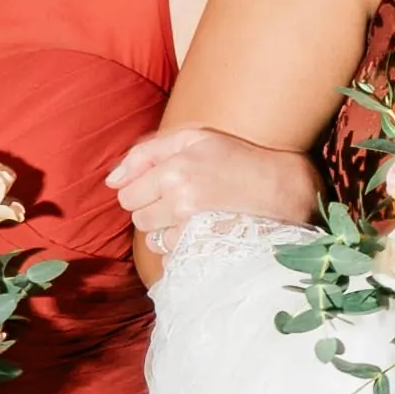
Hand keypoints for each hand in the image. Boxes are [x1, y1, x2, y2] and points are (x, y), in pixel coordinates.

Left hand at [113, 125, 317, 242]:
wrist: (283, 188)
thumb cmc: (238, 157)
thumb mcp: (194, 138)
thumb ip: (146, 153)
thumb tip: (111, 180)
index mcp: (173, 168)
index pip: (126, 194)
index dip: (142, 190)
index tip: (164, 186)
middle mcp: (179, 199)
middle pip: (138, 218)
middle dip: (153, 210)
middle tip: (182, 200)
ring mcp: (193, 227)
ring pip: (153, 240)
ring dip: (166, 231)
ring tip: (194, 217)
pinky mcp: (204, 248)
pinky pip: (173, 256)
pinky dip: (182, 247)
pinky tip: (202, 233)